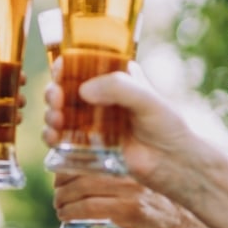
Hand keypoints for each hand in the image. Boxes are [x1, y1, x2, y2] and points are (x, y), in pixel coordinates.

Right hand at [44, 60, 209, 198]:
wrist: (176, 163)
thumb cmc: (168, 126)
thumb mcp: (146, 98)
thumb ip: (118, 88)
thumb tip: (83, 90)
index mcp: (115, 77)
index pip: (82, 64)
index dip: (65, 65)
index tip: (58, 71)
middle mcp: (101, 96)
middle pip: (65, 89)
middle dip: (54, 92)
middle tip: (56, 100)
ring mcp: (93, 121)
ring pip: (60, 112)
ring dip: (51, 114)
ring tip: (56, 121)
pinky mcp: (90, 144)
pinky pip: (63, 137)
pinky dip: (52, 136)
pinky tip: (53, 138)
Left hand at [52, 171, 191, 227]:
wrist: (178, 227)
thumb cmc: (150, 205)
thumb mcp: (132, 183)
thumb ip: (112, 176)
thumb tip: (75, 175)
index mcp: (126, 162)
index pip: (88, 156)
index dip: (65, 167)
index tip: (57, 178)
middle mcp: (127, 172)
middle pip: (82, 173)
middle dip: (61, 186)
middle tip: (57, 198)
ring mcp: (130, 190)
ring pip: (83, 189)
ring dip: (64, 200)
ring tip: (60, 208)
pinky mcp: (130, 210)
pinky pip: (91, 208)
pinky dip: (72, 212)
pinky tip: (66, 217)